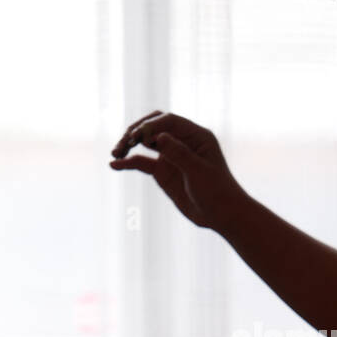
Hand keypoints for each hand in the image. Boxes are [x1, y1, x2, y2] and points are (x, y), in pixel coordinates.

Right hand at [109, 110, 243, 231]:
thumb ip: (179, 153)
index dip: (151, 125)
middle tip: (124, 143)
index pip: (169, 121)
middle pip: (153, 126)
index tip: (137, 137)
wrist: (222, 215)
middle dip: (136, 131)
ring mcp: (171, 155)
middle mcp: (182, 141)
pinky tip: (114, 165)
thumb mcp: (199, 172)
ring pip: (144, 142)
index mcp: (196, 135)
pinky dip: (128, 162)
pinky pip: (141, 162)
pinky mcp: (163, 170)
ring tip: (116, 152)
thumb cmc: (218, 191)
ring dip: (129, 144)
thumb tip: (159, 137)